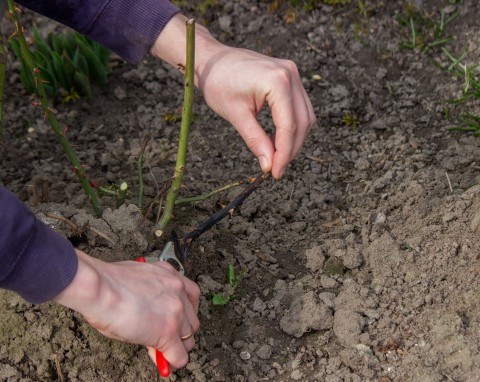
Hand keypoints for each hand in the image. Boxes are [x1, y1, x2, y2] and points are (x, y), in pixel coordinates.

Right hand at [54, 250, 199, 368]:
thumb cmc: (108, 283)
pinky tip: (164, 362)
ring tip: (163, 351)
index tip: (173, 321)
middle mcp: (178, 291)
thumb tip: (151, 319)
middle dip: (181, 331)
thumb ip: (152, 298)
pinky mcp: (168, 332)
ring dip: (177, 346)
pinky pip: (179, 356)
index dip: (181, 314)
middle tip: (167, 338)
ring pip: (189, 339)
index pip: (190, 297)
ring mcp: (176, 312)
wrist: (100, 288)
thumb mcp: (138, 283)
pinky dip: (172, 362)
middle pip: (192, 320)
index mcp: (171, 275)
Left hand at [151, 14, 315, 178]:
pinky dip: (292, 125)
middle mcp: (290, 74)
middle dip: (292, 148)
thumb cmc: (218, 82)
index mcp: (277, 82)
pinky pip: (299, 106)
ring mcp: (292, 73)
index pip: (289, 126)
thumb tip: (269, 166)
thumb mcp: (236, 115)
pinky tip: (278, 140)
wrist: (211, 58)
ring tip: (277, 156)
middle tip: (277, 169)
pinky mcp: (289, 76)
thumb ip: (256, 141)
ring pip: (305, 115)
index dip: (284, 153)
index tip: (276, 173)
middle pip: (302, 122)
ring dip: (295, 138)